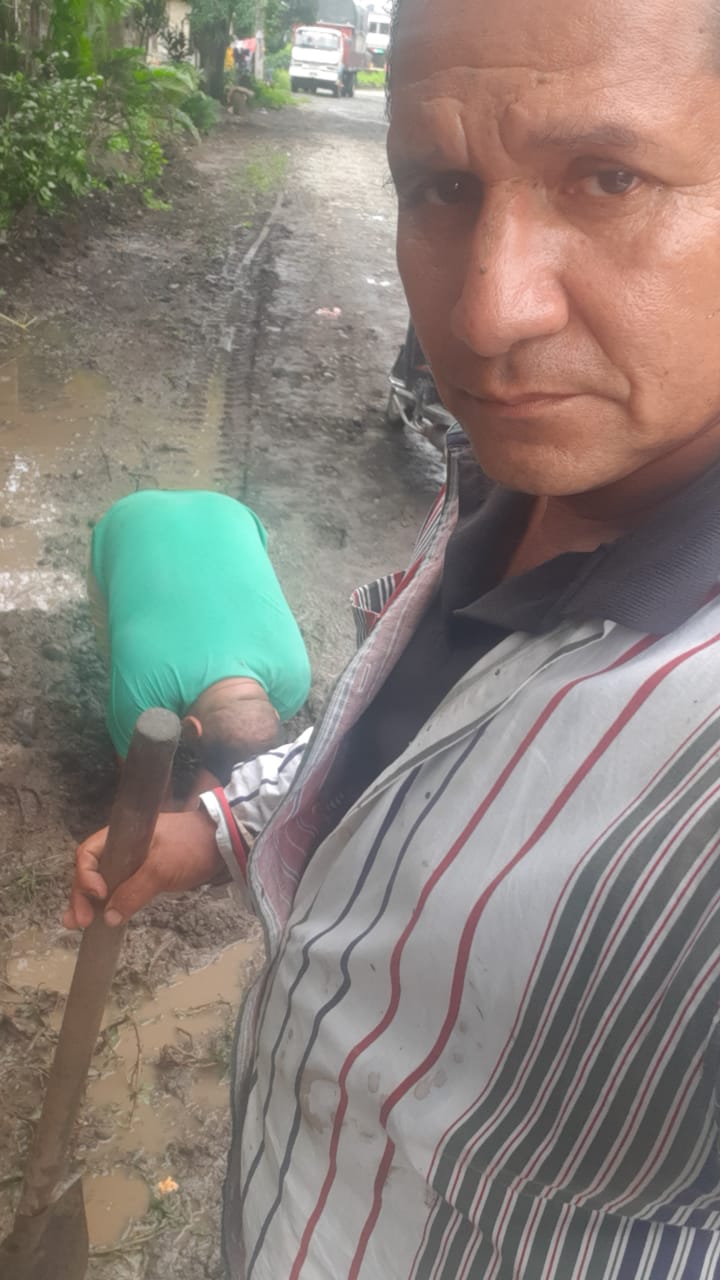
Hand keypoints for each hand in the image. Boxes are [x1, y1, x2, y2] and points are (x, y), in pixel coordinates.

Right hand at [63, 809, 225, 929]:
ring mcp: (131, 861)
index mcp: (121, 835)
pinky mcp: (142, 875)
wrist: (223, 842)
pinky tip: (100, 919)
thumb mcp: (162, 868)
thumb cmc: (191, 847)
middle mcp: (121, 847)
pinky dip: (107, 903)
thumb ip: (134, 891)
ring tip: (77, 925)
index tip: (100, 895)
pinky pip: (118, 888)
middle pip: (90, 870)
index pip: (89, 854)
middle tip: (79, 922)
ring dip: (88, 902)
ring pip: (102, 881)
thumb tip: (108, 918)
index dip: (87, 876)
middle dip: (81, 896)